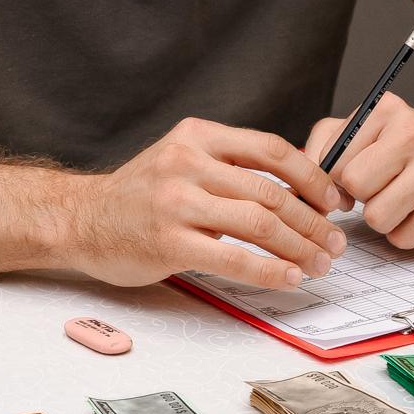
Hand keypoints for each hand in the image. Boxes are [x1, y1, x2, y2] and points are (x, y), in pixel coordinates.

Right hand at [63, 118, 348, 290]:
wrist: (78, 219)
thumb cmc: (138, 196)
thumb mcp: (181, 161)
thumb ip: (229, 168)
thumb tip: (298, 191)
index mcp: (197, 135)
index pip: (272, 149)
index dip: (312, 177)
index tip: (335, 202)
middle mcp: (187, 161)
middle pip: (271, 190)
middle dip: (313, 221)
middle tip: (335, 243)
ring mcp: (176, 201)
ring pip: (259, 222)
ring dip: (299, 247)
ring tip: (319, 264)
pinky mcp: (167, 241)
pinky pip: (233, 258)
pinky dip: (269, 270)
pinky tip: (287, 278)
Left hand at [304, 93, 413, 249]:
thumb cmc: (395, 151)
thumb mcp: (352, 136)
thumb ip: (319, 152)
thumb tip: (306, 188)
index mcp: (386, 109)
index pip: (336, 161)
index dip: (338, 178)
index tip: (354, 175)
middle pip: (358, 186)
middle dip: (360, 196)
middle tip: (377, 188)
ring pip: (378, 217)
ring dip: (380, 218)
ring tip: (395, 200)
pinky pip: (404, 238)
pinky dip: (402, 233)